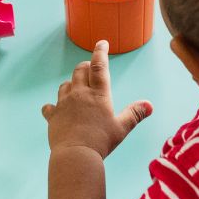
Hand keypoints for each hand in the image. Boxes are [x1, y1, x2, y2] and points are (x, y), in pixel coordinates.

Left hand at [41, 41, 151, 158]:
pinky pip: (49, 106)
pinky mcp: (53, 115)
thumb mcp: (122, 128)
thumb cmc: (101, 141)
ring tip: (76, 89)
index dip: (100, 52)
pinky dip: (53, 107)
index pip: (99, 66)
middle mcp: (80, 94)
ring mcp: (64, 103)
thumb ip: (135, 114)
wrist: (75, 155)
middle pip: (80, 70)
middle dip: (85, 66)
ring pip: (65, 84)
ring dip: (71, 84)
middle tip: (90, 68)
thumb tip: (149, 105)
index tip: (101, 43)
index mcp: (98, 94)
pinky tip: (55, 110)